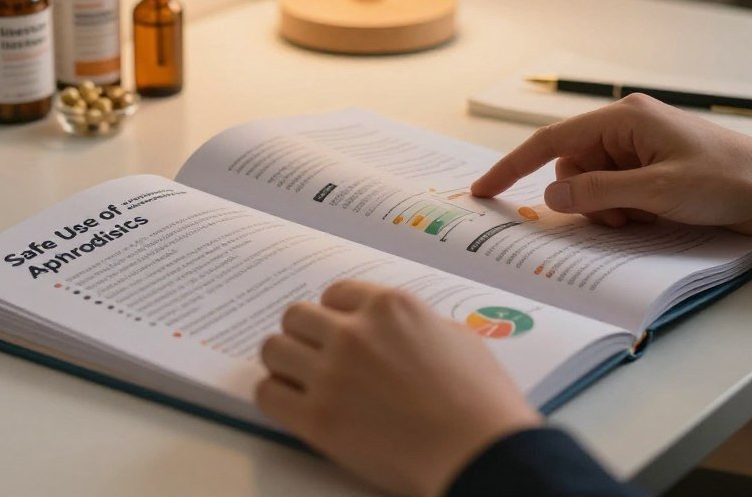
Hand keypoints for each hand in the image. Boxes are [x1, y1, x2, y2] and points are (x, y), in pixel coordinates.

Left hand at [257, 281, 542, 496]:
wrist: (481, 456)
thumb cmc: (483, 403)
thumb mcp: (458, 339)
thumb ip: (418, 326)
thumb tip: (398, 332)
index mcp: (390, 307)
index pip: (336, 294)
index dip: (337, 316)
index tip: (340, 333)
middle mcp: (355, 332)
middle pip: (297, 316)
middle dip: (306, 335)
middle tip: (317, 358)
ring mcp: (332, 375)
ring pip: (274, 349)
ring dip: (285, 363)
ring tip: (301, 381)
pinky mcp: (317, 419)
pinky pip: (268, 394)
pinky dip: (275, 396)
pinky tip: (293, 405)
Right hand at [470, 94, 751, 239]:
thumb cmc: (726, 180)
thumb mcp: (656, 191)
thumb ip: (597, 192)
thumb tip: (553, 194)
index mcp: (624, 118)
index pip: (551, 140)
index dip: (513, 165)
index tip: (483, 188)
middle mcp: (627, 128)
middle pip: (572, 167)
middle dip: (584, 198)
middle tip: (618, 218)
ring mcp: (640, 150)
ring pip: (592, 185)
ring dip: (607, 209)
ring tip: (644, 218)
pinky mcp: (653, 170)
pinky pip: (616, 193)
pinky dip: (624, 211)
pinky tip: (653, 217)